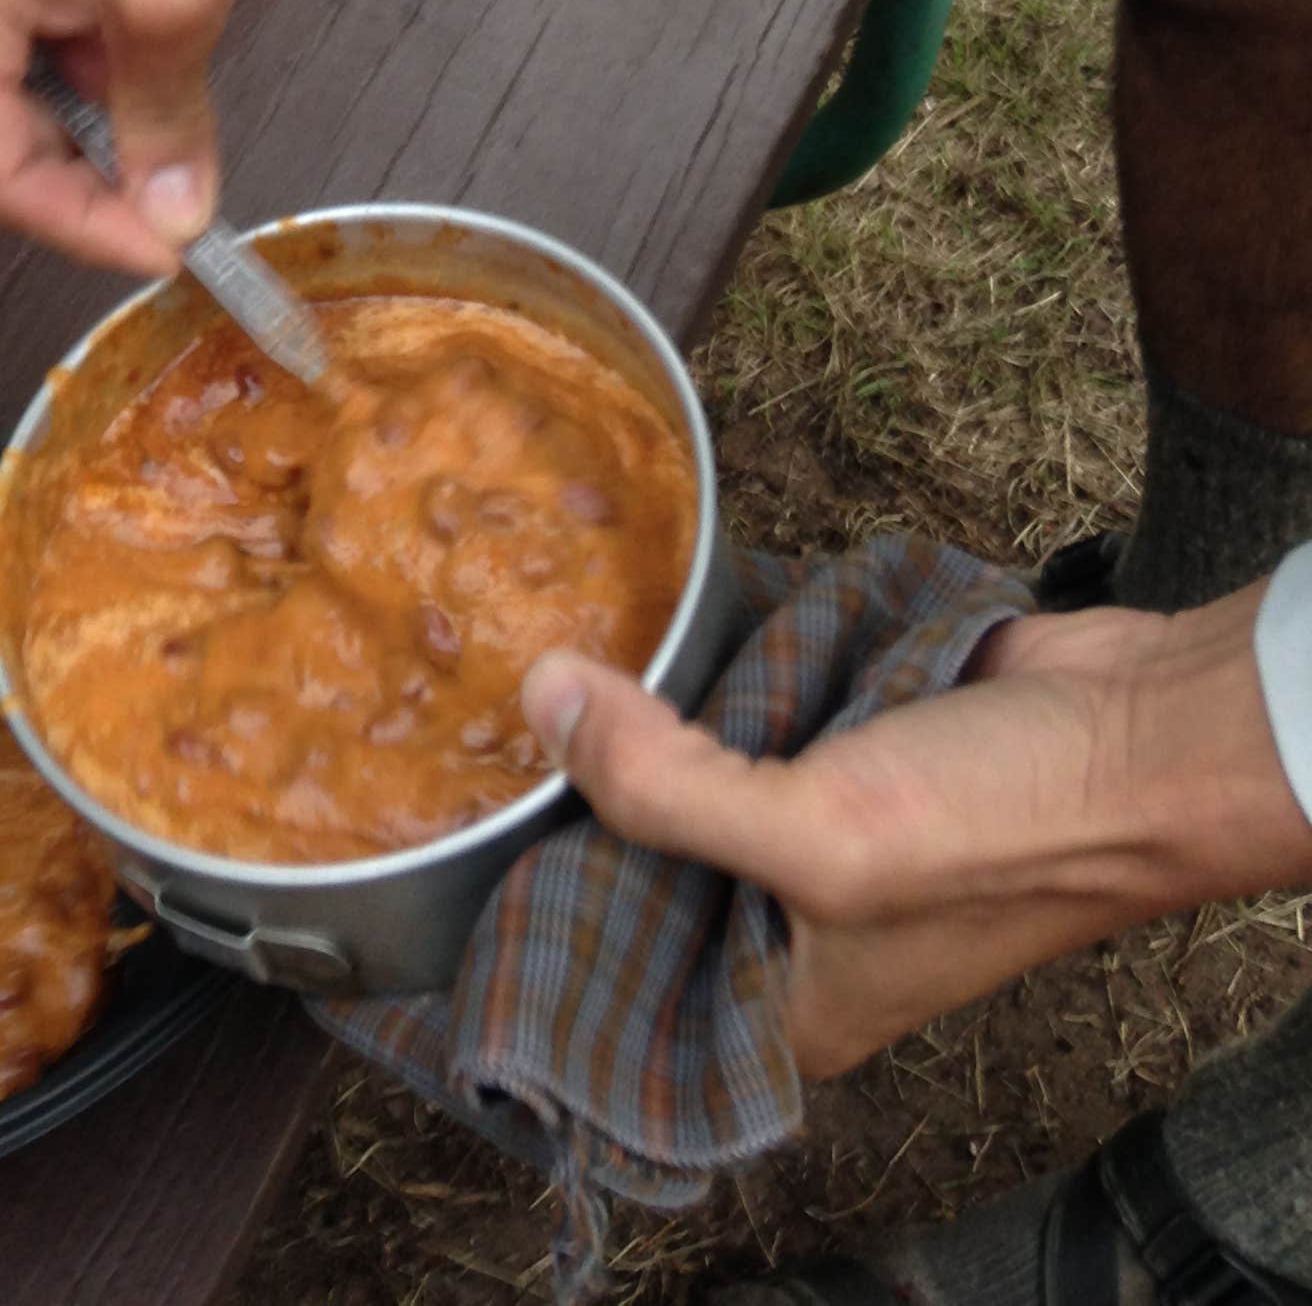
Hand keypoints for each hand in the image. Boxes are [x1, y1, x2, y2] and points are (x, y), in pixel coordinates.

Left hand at [519, 583, 1311, 1080]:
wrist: (1144, 730)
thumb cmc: (1006, 825)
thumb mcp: (819, 835)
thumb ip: (665, 785)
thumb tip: (541, 700)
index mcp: (787, 999)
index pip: (625, 968)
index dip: (546, 900)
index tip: (460, 817)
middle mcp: (797, 919)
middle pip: (648, 851)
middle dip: (586, 780)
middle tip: (485, 697)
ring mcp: (826, 817)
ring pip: (694, 760)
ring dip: (645, 704)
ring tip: (540, 640)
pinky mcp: (850, 728)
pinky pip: (752, 691)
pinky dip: (715, 651)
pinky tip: (641, 606)